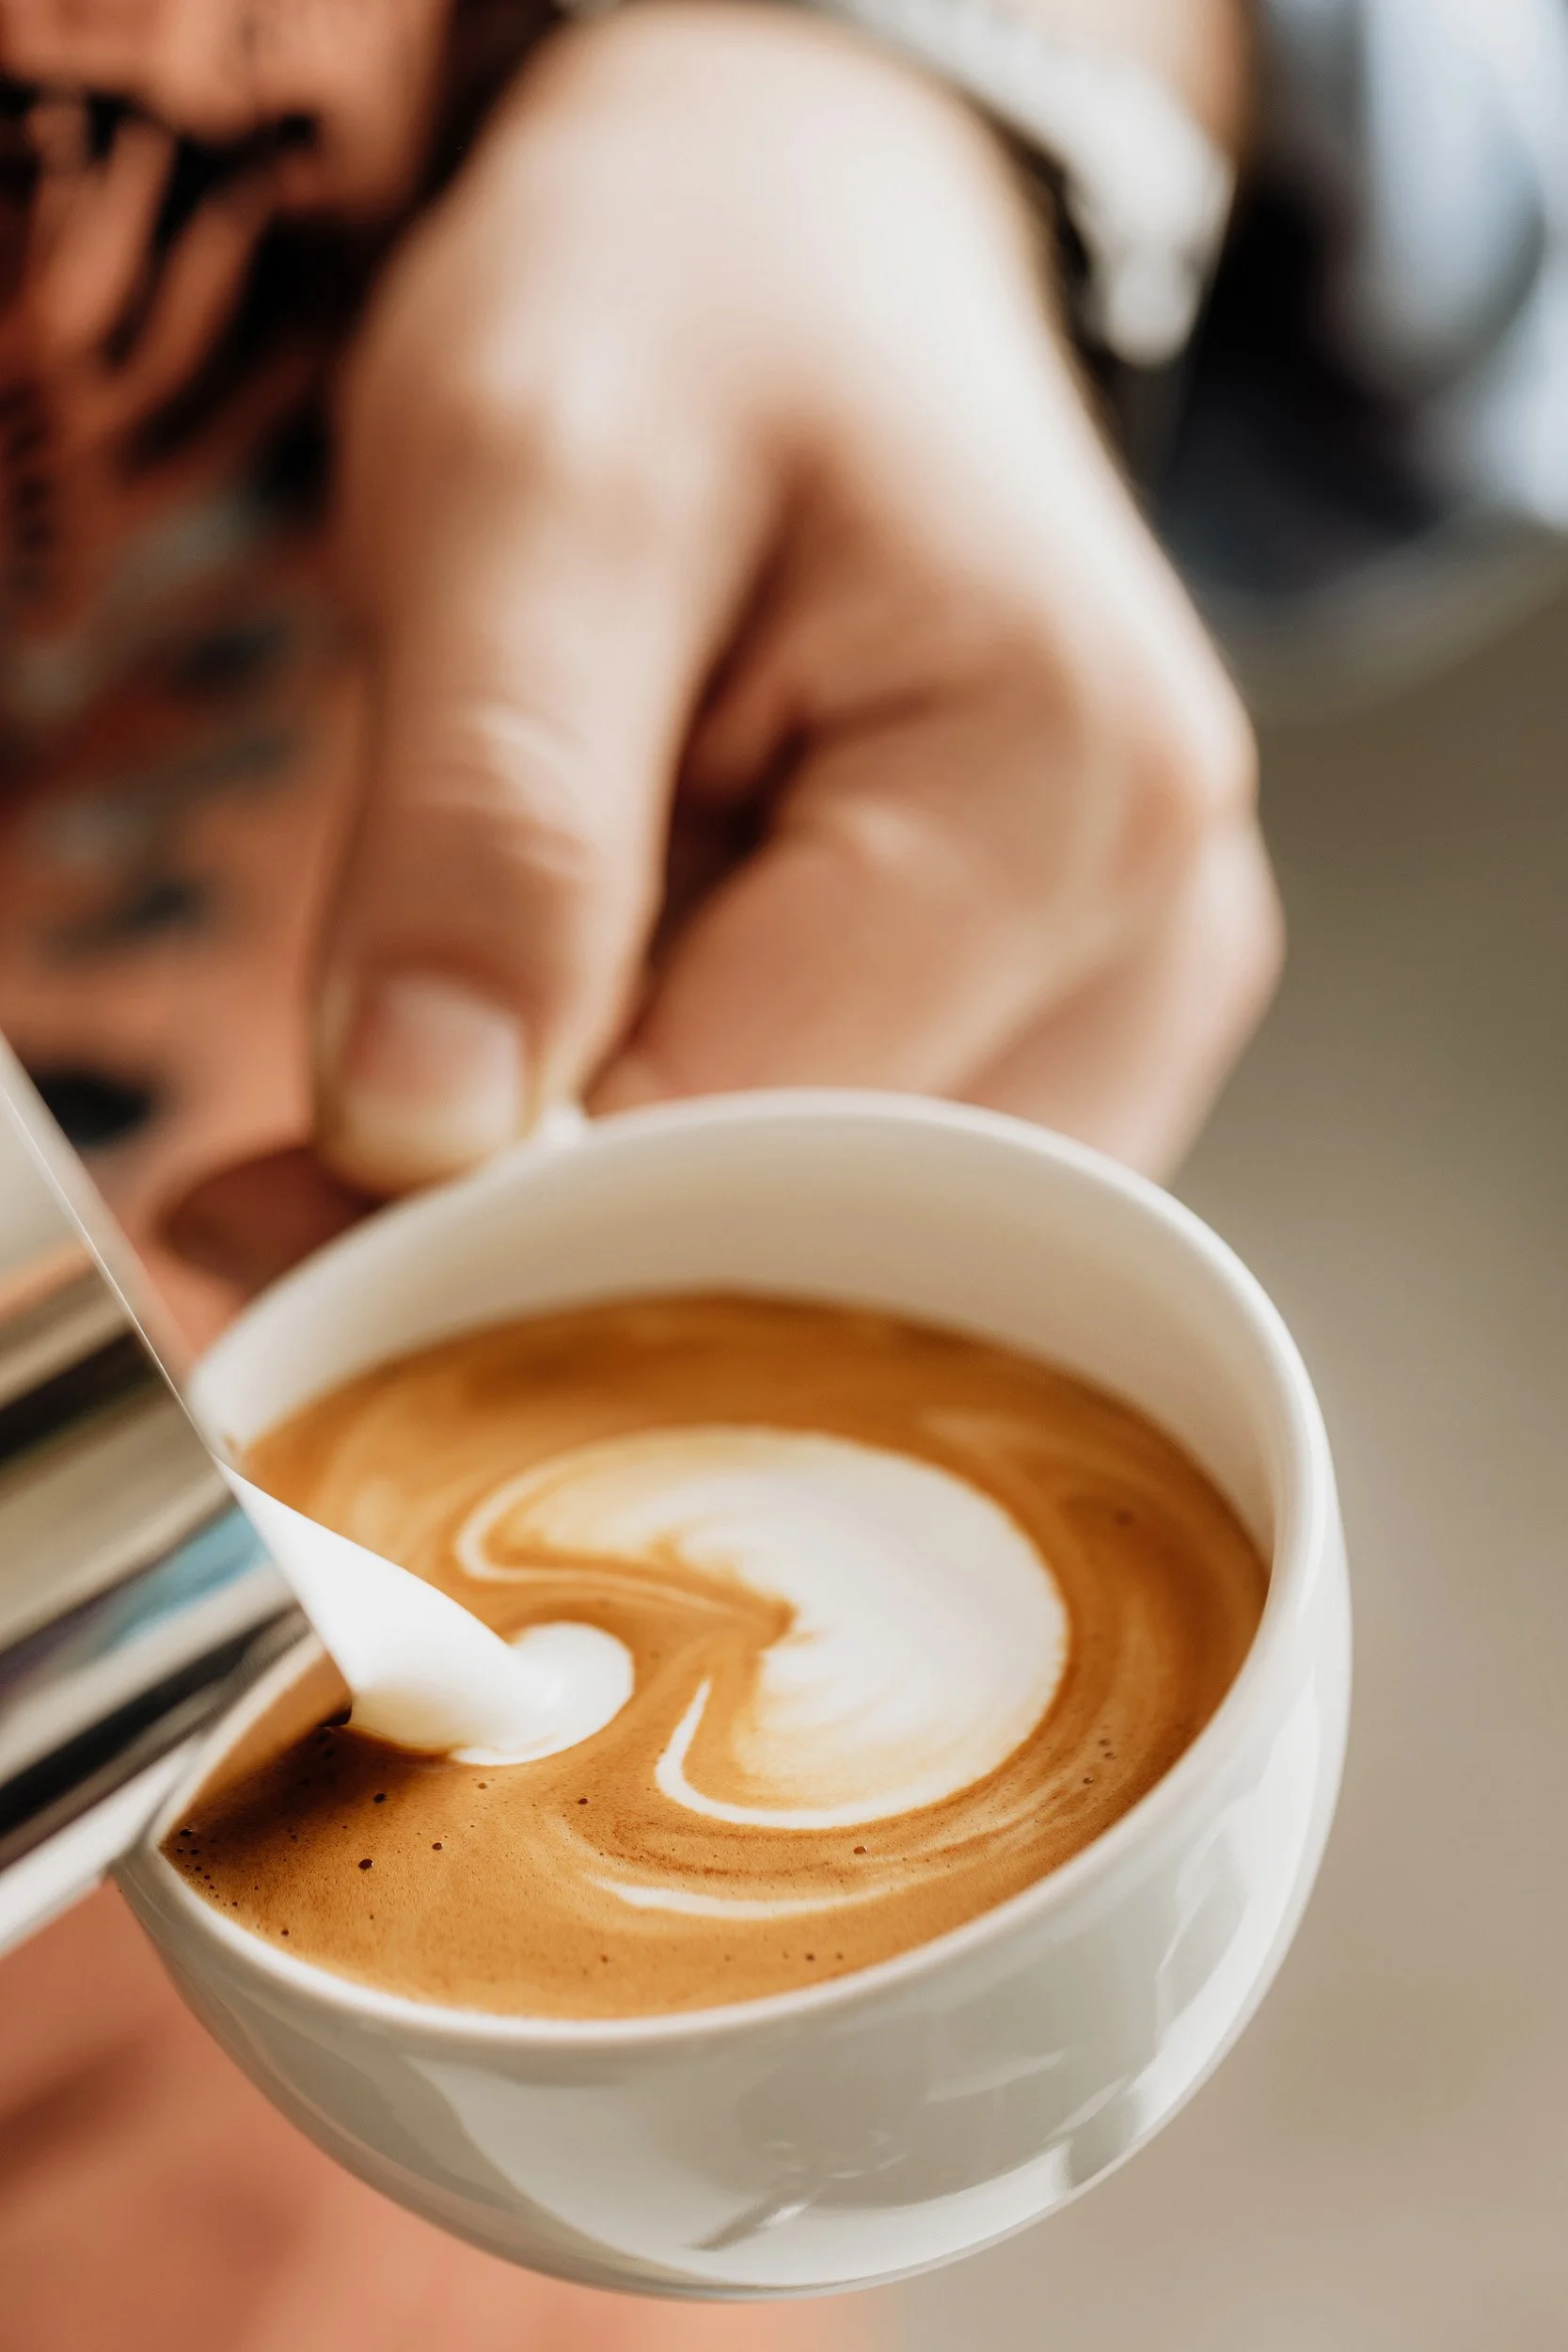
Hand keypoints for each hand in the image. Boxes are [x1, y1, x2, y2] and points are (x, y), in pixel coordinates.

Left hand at [173, 1, 1276, 1284]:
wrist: (813, 255)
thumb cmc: (690, 315)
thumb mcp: (527, 482)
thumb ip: (491, 812)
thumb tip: (425, 1140)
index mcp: (1070, 789)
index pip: (760, 1137)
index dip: (507, 1208)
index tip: (301, 1191)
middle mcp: (1159, 926)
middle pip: (834, 1237)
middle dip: (576, 1225)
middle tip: (372, 1106)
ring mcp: (1138, 993)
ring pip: (861, 1256)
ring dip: (653, 1187)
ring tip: (563, 983)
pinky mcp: (1080, 1027)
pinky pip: (885, 1210)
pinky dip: (724, 1158)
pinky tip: (661, 1012)